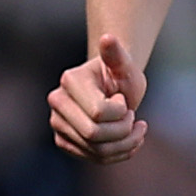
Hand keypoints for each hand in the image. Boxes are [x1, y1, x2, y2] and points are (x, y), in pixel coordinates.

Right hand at [48, 33, 149, 163]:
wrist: (112, 87)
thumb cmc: (120, 74)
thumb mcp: (125, 65)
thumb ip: (117, 54)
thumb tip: (108, 37)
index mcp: (69, 81)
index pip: (98, 113)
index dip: (121, 112)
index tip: (123, 99)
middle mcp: (58, 103)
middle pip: (94, 135)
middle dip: (123, 130)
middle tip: (133, 117)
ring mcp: (58, 124)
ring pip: (97, 151)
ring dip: (126, 144)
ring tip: (137, 129)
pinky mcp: (65, 142)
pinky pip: (95, 158)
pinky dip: (119, 153)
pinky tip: (131, 140)